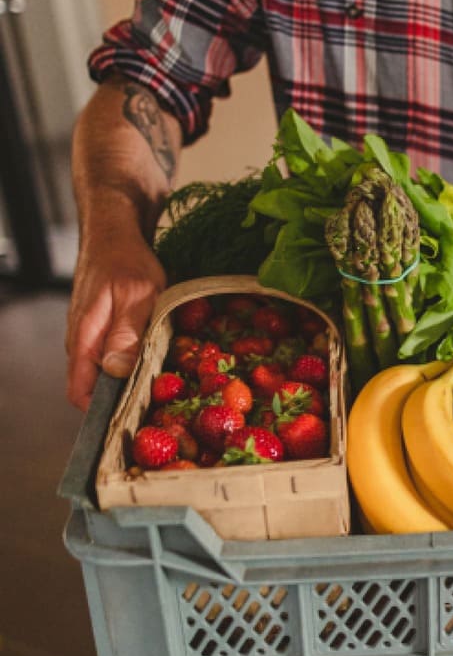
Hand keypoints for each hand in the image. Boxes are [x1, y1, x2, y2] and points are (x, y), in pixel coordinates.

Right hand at [65, 230, 165, 409]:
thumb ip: (127, 333)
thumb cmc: (126, 261)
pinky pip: (116, 356)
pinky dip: (136, 362)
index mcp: (84, 340)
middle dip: (126, 400)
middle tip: (164, 408)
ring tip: (169, 388)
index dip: (103, 412)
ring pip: (109, 373)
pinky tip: (162, 362)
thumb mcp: (137, 296)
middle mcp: (83, 344)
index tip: (134, 420)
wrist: (114, 235)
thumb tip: (117, 370)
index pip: (80, 393)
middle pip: (98, 388)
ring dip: (134, 380)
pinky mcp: (104, 331)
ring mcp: (92, 338)